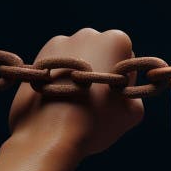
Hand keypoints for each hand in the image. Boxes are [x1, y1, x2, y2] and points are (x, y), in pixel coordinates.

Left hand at [8, 28, 143, 158]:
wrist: (51, 136)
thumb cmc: (98, 122)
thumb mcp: (133, 110)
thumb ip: (134, 92)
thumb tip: (123, 91)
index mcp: (116, 41)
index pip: (126, 55)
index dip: (124, 77)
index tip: (116, 95)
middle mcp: (88, 34)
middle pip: (101, 52)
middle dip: (101, 69)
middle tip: (97, 99)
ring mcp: (59, 43)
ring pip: (77, 58)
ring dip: (79, 74)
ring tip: (75, 102)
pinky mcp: (36, 57)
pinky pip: (56, 66)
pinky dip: (59, 79)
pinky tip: (59, 100)